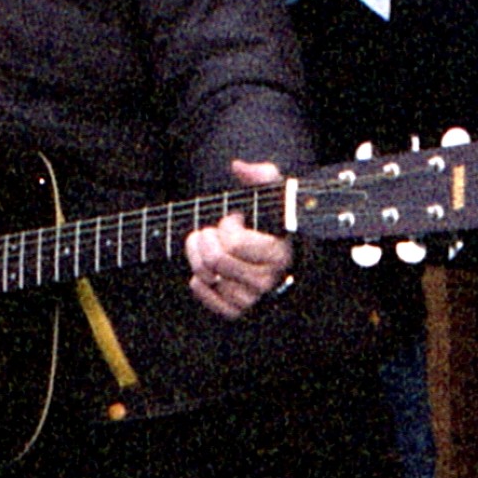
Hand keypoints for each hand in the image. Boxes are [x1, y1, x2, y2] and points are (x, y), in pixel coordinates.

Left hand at [185, 159, 292, 318]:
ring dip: (196, 255)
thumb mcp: (275, 193)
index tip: (234, 218)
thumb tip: (238, 167)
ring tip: (206, 243)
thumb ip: (261, 175)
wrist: (280, 252)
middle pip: (215, 261)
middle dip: (206, 238)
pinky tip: (204, 267)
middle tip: (211, 230)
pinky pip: (203, 293)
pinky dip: (197, 279)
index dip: (227, 225)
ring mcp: (250, 298)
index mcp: (278, 255)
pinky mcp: (236, 310)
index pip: (235, 243)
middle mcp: (266, 281)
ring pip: (206, 276)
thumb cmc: (275, 221)